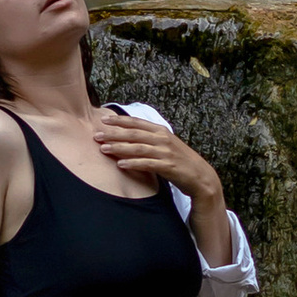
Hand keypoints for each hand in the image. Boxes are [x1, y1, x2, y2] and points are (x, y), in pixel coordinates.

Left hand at [92, 112, 221, 216]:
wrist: (200, 176)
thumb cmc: (180, 161)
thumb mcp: (165, 145)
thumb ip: (149, 140)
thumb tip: (129, 137)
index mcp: (161, 131)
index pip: (137, 123)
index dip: (119, 121)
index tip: (103, 120)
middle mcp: (163, 139)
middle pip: (134, 134)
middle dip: (114, 134)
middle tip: (97, 136)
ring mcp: (165, 152)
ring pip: (138, 148)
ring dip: (119, 148)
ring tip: (103, 149)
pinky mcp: (167, 166)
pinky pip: (146, 164)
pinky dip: (132, 163)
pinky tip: (120, 165)